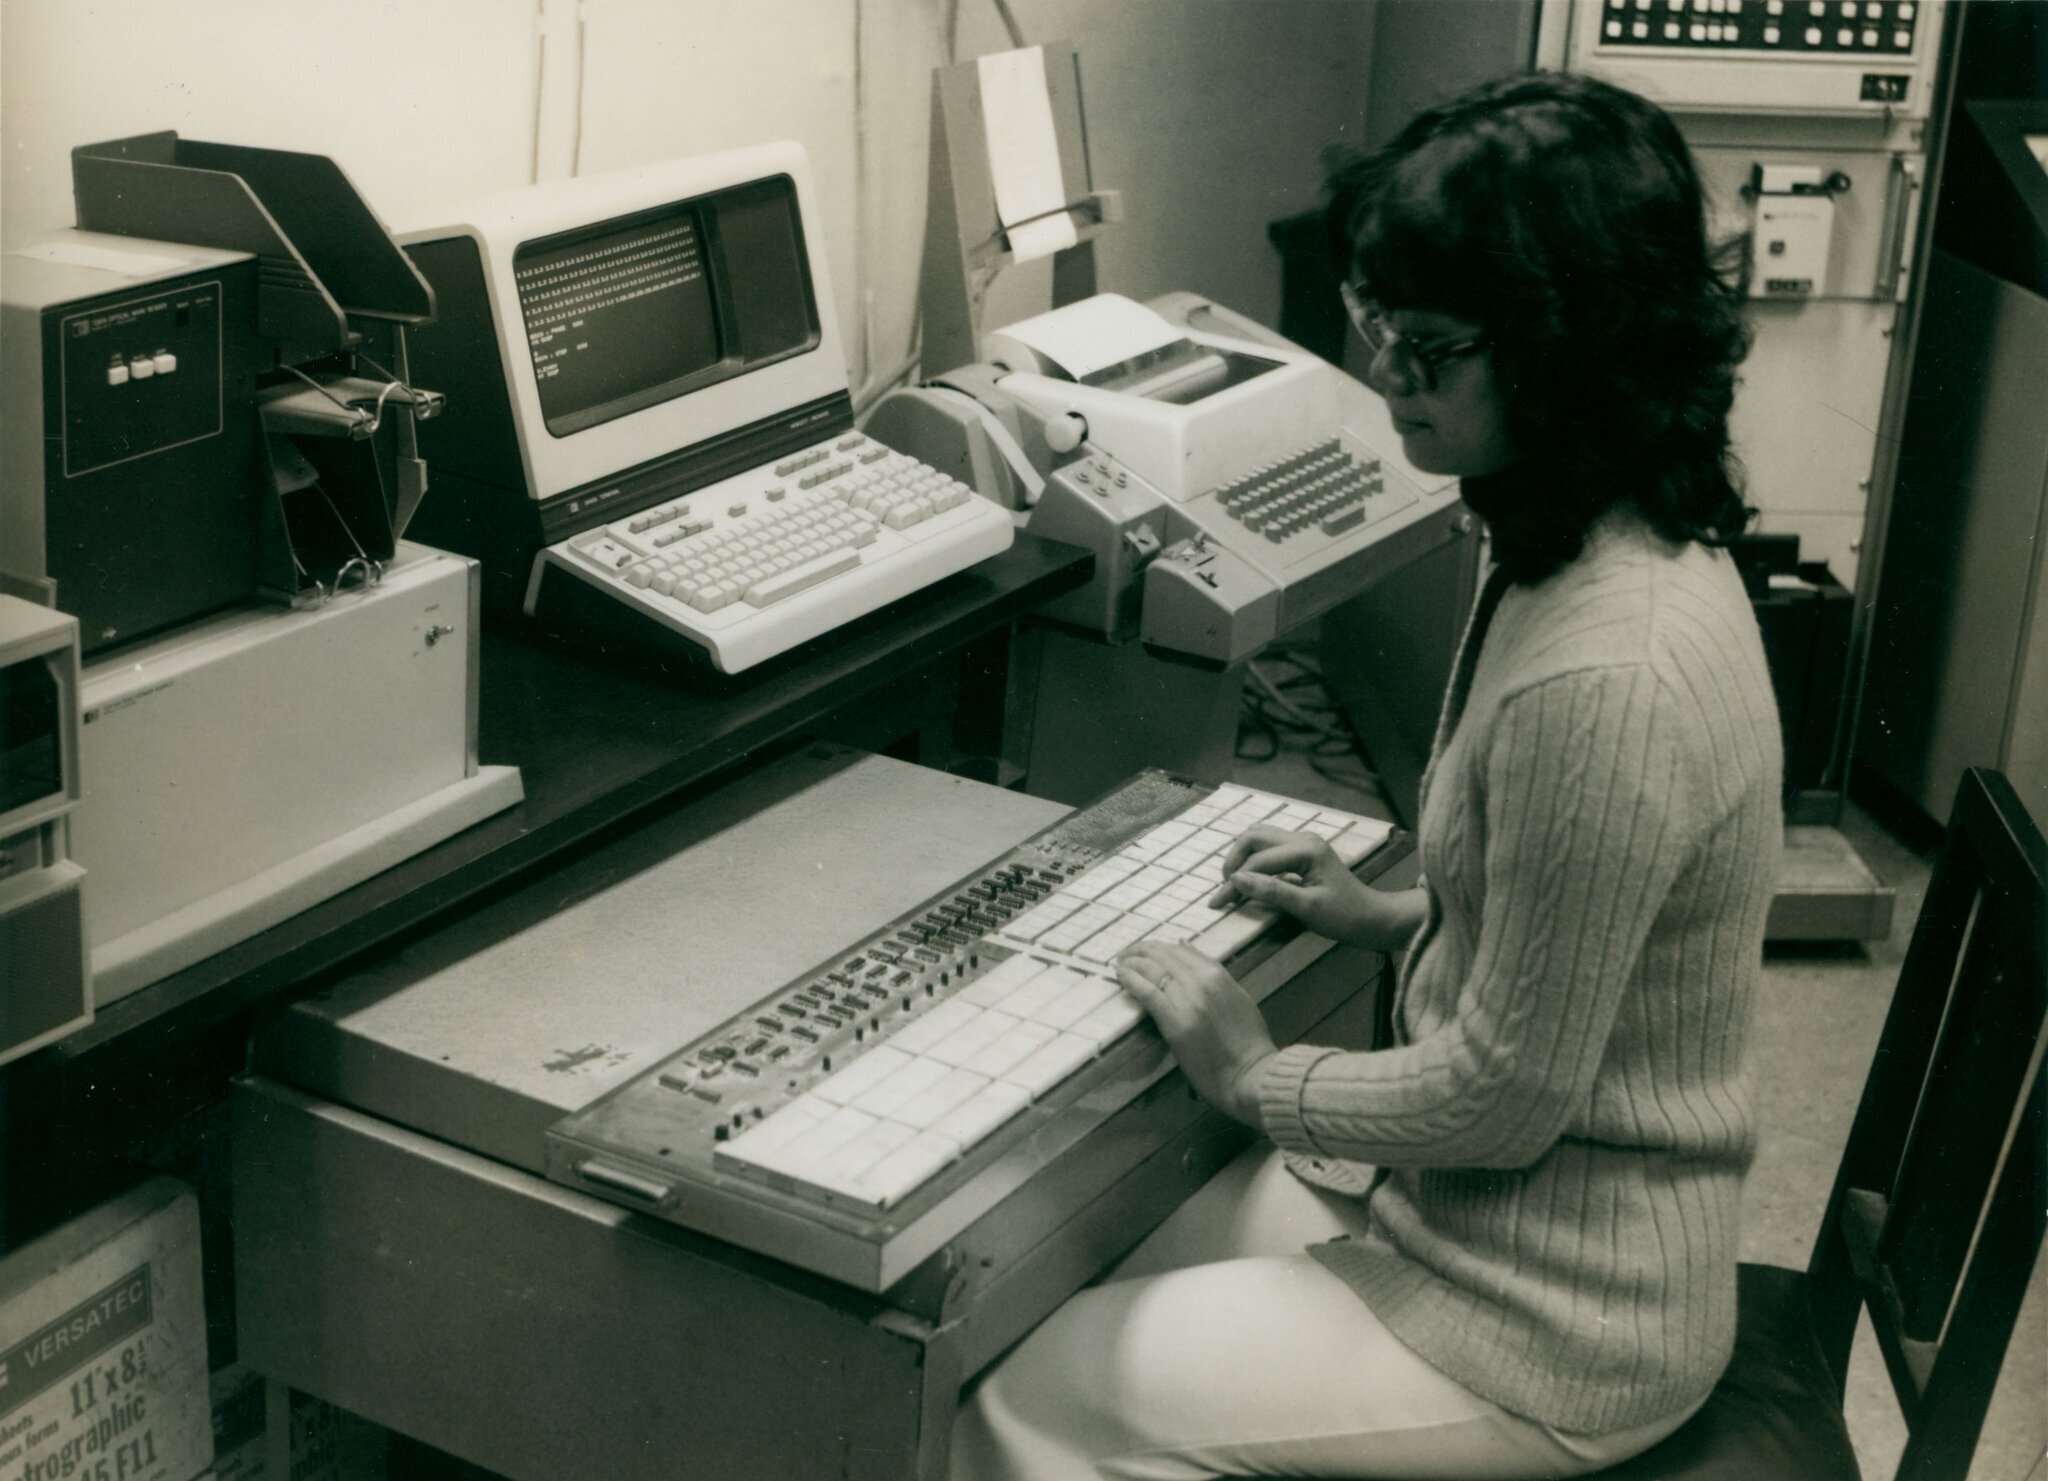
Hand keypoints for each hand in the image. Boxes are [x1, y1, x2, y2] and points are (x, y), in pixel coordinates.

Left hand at [1116, 940, 1276, 1125]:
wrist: (1251, 1074)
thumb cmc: (1247, 1042)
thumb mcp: (1236, 997)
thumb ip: (1213, 972)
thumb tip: (1185, 945)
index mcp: (1218, 975)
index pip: (1180, 950)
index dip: (1158, 947)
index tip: (1144, 950)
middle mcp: (1202, 982)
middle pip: (1163, 955)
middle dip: (1141, 950)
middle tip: (1126, 954)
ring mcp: (1188, 1001)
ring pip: (1152, 969)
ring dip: (1132, 962)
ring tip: (1120, 964)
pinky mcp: (1175, 1023)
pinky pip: (1147, 992)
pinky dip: (1131, 980)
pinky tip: (1120, 976)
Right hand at [1207, 826, 1381, 945]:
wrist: (1373, 919)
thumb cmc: (1345, 917)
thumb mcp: (1307, 909)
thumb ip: (1271, 892)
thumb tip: (1237, 881)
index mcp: (1307, 849)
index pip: (1258, 861)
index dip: (1235, 882)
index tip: (1217, 903)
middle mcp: (1304, 839)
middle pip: (1254, 837)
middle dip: (1234, 861)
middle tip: (1224, 889)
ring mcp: (1304, 843)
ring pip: (1260, 838)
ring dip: (1242, 858)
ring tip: (1232, 884)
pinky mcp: (1304, 852)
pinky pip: (1270, 848)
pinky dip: (1254, 861)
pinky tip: (1250, 880)